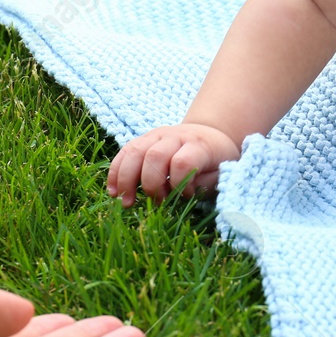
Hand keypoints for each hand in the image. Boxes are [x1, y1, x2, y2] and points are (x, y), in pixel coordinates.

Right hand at [106, 122, 241, 205]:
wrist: (209, 134)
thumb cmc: (216, 160)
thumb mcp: (222, 172)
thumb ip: (205, 183)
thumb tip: (182, 193)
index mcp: (198, 144)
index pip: (182, 162)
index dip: (179, 185)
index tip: (185, 197)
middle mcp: (176, 136)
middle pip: (154, 156)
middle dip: (151, 184)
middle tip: (156, 202)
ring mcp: (157, 135)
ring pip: (134, 152)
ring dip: (126, 179)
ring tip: (126, 202)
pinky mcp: (144, 138)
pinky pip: (124, 152)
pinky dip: (115, 172)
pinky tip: (114, 191)